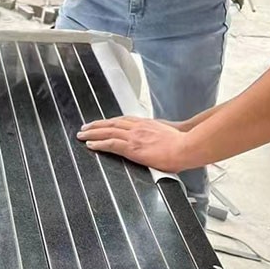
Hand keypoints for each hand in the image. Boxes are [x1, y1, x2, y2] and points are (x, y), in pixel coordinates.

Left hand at [76, 116, 199, 172]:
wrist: (187, 147)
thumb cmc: (184, 145)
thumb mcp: (170, 137)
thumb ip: (161, 138)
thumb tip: (162, 147)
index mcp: (148, 124)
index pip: (125, 120)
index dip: (112, 122)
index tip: (104, 123)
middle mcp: (139, 127)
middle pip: (113, 123)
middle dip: (98, 125)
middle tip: (85, 127)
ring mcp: (135, 136)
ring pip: (108, 131)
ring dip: (93, 132)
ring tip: (81, 134)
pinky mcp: (132, 148)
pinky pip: (110, 144)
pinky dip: (98, 143)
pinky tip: (90, 144)